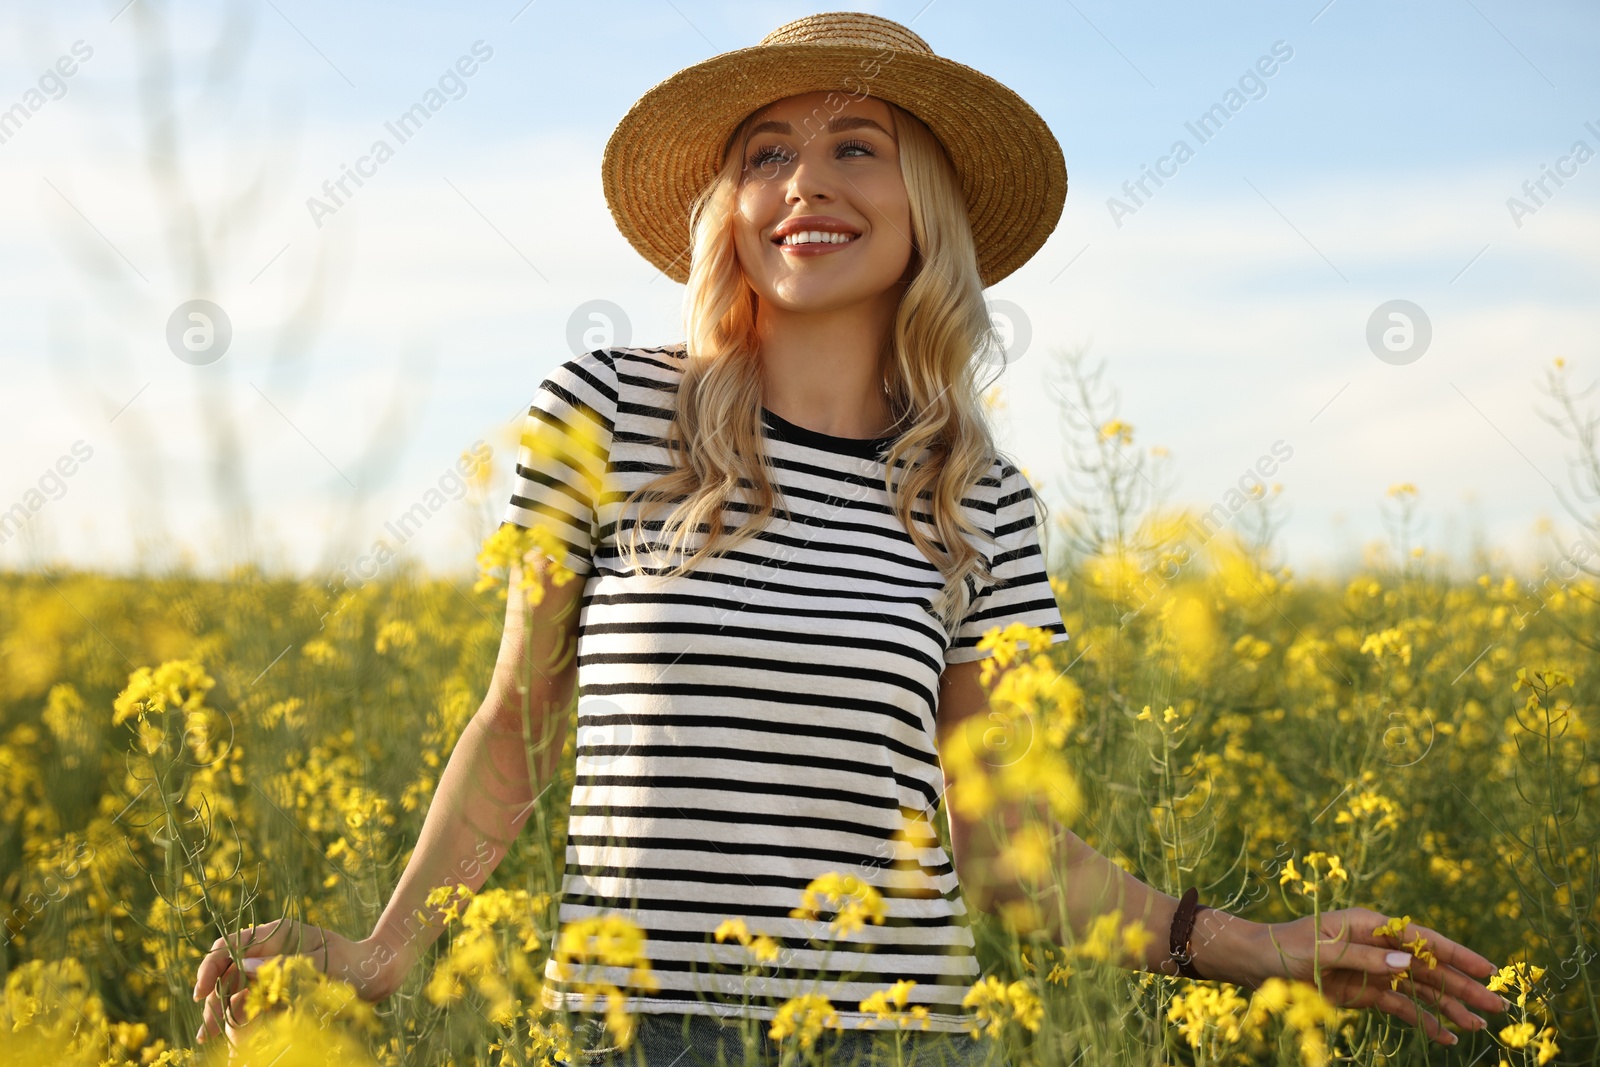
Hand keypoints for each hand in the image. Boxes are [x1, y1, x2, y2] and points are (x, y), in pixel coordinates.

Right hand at [191, 919, 402, 1046]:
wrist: (375, 974)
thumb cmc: (352, 962)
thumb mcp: (320, 963)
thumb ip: (283, 965)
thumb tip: (245, 965)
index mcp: (277, 934)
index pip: (231, 945)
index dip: (210, 967)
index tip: (200, 992)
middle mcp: (269, 950)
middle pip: (227, 971)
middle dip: (212, 999)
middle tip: (205, 1031)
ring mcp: (272, 970)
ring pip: (235, 990)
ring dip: (222, 1013)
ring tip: (212, 1037)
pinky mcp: (278, 990)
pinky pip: (252, 1004)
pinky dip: (241, 1019)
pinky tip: (237, 1037)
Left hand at [1250, 907, 1508, 1045]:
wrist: (1258, 963)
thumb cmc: (1287, 947)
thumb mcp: (1322, 950)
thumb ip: (1364, 957)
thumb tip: (1407, 963)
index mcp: (1371, 925)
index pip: (1423, 940)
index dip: (1457, 954)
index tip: (1489, 969)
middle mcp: (1379, 946)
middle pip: (1429, 967)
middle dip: (1464, 986)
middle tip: (1498, 1007)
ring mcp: (1374, 969)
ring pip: (1421, 989)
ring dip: (1450, 1007)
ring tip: (1480, 1027)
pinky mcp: (1365, 991)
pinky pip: (1402, 1007)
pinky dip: (1424, 1021)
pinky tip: (1447, 1038)